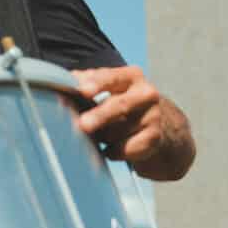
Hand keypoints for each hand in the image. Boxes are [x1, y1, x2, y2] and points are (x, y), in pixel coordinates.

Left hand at [71, 65, 194, 180]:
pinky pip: (125, 149)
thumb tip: (65, 81)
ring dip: (101, 137)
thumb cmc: (123, 102)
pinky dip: (112, 151)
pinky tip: (112, 148)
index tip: (83, 91)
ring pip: (116, 132)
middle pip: (119, 105)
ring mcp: (153, 117)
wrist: (162, 126)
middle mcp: (146, 93)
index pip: (112, 77)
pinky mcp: (155, 139)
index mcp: (131, 76)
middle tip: (83, 125)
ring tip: (99, 135)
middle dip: (100, 116)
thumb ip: (88, 82)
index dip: (97, 83)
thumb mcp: (111, 88)